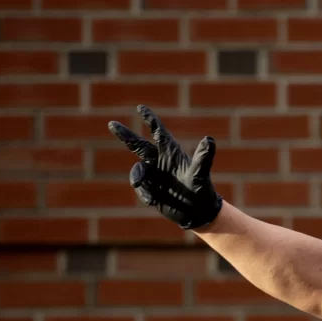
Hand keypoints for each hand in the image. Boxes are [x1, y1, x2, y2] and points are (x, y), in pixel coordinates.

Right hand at [108, 105, 222, 230]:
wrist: (197, 212)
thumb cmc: (202, 190)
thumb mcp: (200, 174)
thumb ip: (202, 158)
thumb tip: (209, 140)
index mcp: (171, 152)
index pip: (158, 132)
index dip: (150, 119)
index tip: (140, 107)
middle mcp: (160, 160)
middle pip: (138, 145)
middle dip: (125, 135)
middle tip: (112, 123)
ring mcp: (153, 174)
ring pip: (138, 171)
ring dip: (138, 178)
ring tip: (143, 187)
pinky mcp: (150, 189)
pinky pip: (141, 188)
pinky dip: (145, 193)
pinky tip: (154, 201)